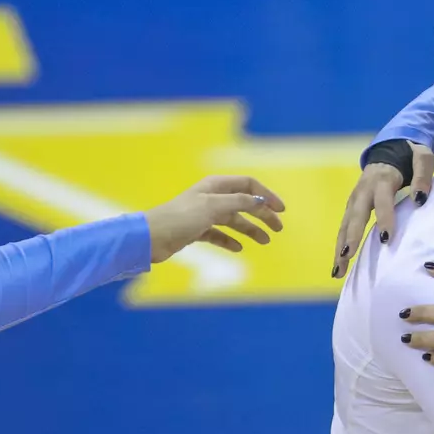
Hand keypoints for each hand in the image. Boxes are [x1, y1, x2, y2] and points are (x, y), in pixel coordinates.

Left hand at [145, 176, 284, 262]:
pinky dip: (230, 240)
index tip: (281, 210)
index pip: (248, 185)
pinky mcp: (196, 231)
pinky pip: (219, 234)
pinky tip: (238, 248)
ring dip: (251, 229)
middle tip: (278, 229)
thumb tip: (260, 201)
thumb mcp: (213, 206)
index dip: (266, 195)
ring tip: (264, 242)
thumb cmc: (180, 218)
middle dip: (263, 214)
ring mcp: (204, 214)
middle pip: (244, 203)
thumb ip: (239, 202)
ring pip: (234, 220)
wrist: (151, 237)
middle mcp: (211, 197)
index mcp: (215, 186)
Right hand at [334, 142, 433, 277]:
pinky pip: (344, 229)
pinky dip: (340, 247)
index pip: (382, 201)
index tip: (387, 240)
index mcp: (382, 179)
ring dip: (339, 248)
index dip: (384, 218)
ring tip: (337, 271)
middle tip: (346, 257)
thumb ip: (422, 177)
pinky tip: (339, 266)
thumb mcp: (422, 159)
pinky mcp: (351, 208)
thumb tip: (419, 199)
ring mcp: (354, 200)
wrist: (391, 148)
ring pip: (344, 225)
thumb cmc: (410, 156)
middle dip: (350, 237)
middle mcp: (363, 190)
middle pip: (354, 215)